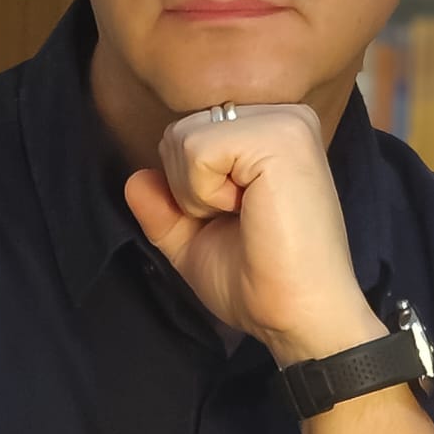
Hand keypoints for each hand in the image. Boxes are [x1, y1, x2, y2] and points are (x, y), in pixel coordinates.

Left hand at [124, 104, 385, 365]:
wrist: (299, 319)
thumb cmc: (258, 282)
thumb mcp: (195, 240)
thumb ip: (163, 206)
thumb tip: (134, 178)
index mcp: (271, 131)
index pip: (190, 134)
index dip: (190, 187)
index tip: (238, 219)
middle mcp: (283, 114)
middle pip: (181, 130)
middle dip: (188, 187)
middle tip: (241, 219)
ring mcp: (284, 121)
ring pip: (184, 137)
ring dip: (196, 193)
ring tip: (246, 215)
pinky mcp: (279, 137)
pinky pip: (196, 149)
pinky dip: (204, 192)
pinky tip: (247, 210)